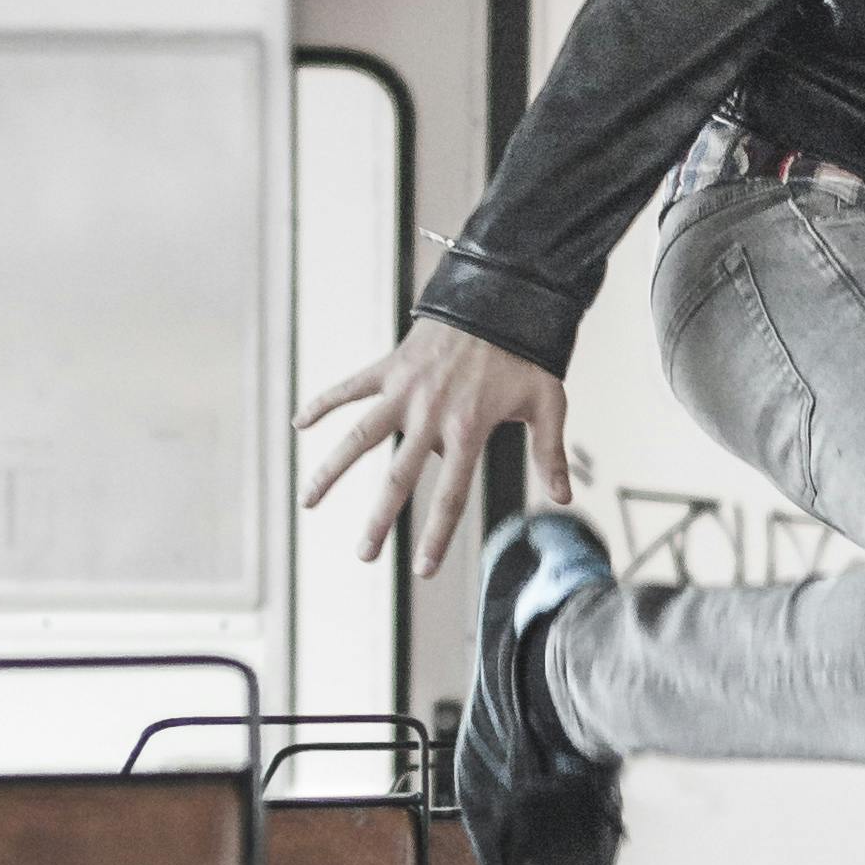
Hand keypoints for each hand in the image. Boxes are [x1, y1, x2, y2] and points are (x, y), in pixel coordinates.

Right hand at [298, 317, 568, 578]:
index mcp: (468, 430)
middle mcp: (430, 415)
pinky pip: (350, 387)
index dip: (437, 535)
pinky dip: (324, 402)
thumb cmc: (526, 352)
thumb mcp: (548, 403)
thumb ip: (550, 453)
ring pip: (360, 436)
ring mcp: (405, 390)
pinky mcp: (390, 366)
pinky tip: (298, 423)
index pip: (450, 495)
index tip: (424, 569)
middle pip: (398, 478)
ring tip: (308, 500)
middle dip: (380, 520)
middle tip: (364, 555)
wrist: (501, 295)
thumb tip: (565, 498)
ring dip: (332, 469)